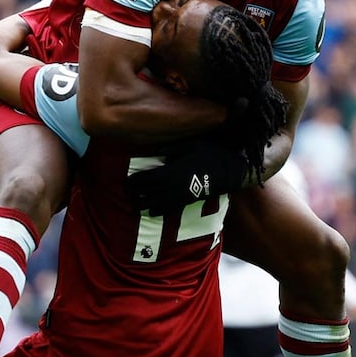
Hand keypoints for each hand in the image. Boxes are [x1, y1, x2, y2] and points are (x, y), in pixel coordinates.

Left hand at [124, 136, 248, 210]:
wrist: (230, 172)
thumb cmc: (211, 155)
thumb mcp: (192, 144)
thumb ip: (173, 148)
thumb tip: (158, 151)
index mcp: (169, 172)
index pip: (144, 180)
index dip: (132, 183)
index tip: (126, 182)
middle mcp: (171, 187)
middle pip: (145, 195)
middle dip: (134, 196)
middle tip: (127, 194)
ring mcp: (178, 197)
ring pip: (155, 206)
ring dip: (143, 206)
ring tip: (136, 204)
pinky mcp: (186, 202)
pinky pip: (168, 210)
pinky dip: (158, 211)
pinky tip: (152, 211)